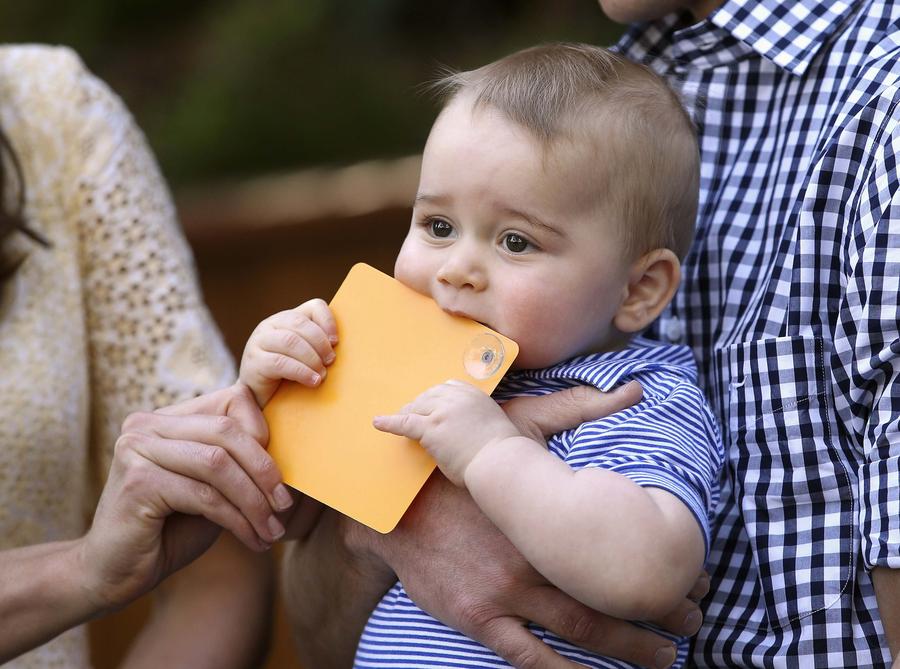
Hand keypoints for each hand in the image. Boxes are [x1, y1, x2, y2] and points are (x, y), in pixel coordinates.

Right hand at [80, 383, 292, 613]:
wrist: (115, 573)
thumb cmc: (171, 528)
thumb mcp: (213, 487)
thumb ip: (239, 462)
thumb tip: (295, 446)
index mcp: (168, 417)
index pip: (232, 400)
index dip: (263, 432)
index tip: (281, 475)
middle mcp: (147, 424)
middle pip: (227, 431)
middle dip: (264, 469)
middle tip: (285, 504)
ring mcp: (137, 449)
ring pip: (218, 464)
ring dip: (254, 501)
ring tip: (272, 529)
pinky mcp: (137, 481)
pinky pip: (204, 496)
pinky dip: (237, 520)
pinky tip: (253, 540)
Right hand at [239, 298, 337, 406]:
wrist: (257, 396)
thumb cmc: (287, 374)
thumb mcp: (304, 355)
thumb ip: (317, 345)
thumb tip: (339, 345)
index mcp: (287, 318)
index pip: (313, 306)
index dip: (328, 321)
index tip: (336, 342)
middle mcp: (270, 325)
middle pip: (300, 323)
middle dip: (320, 343)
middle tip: (330, 361)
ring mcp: (259, 342)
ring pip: (290, 341)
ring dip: (312, 358)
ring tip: (322, 375)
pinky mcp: (254, 362)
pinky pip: (280, 363)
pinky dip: (301, 372)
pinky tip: (312, 381)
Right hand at [361, 381, 707, 667]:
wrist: (398, 501)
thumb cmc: (464, 461)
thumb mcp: (519, 424)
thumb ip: (579, 408)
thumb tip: (637, 387)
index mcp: (549, 513)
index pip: (621, 547)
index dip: (665, 566)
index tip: (699, 574)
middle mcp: (534, 558)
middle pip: (610, 596)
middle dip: (659, 615)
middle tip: (696, 621)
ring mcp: (505, 592)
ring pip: (578, 630)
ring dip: (628, 649)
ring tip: (664, 658)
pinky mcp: (478, 616)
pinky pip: (527, 656)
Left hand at [373, 380, 519, 484]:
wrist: (501, 461)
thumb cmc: (501, 451)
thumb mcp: (492, 422)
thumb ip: (476, 417)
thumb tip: (463, 428)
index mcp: (473, 393)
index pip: (446, 387)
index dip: (435, 398)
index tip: (430, 405)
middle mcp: (456, 397)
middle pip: (428, 396)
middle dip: (419, 406)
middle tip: (410, 415)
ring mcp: (442, 412)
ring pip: (416, 408)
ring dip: (408, 415)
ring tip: (398, 422)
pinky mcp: (431, 428)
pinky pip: (405, 423)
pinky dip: (389, 423)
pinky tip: (378, 423)